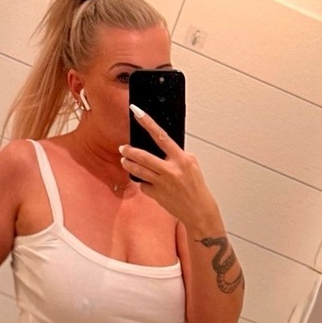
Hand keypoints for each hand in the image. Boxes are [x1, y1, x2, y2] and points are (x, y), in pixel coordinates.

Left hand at [119, 105, 218, 228]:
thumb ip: (176, 155)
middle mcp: (171, 170)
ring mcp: (163, 183)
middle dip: (129, 151)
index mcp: (182, 159)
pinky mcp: (156, 195)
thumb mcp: (191, 165)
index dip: (148, 123)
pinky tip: (146, 182)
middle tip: (122, 148)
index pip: (161, 136)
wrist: (199, 211)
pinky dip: (143, 182)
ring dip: (128, 164)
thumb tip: (160, 146)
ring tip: (124, 161)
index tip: (137, 112)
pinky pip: (143, 185)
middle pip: (143, 156)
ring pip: (138, 170)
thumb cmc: (196, 187)